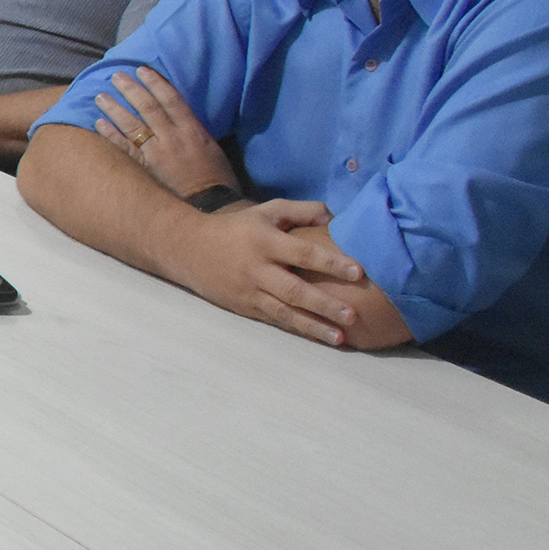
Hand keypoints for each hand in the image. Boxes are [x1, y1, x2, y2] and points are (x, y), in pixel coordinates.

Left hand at [94, 66, 232, 198]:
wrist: (211, 205)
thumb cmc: (215, 177)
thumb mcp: (210, 146)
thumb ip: (191, 130)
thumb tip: (176, 117)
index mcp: (193, 129)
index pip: (172, 99)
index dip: (156, 82)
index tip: (142, 69)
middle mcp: (173, 137)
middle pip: (148, 107)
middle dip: (131, 90)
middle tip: (116, 76)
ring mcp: (157, 153)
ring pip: (132, 125)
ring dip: (115, 109)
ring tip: (100, 96)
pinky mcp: (146, 169)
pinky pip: (124, 148)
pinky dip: (111, 135)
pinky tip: (98, 123)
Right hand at [171, 197, 373, 348]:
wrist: (190, 249)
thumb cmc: (237, 228)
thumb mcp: (266, 211)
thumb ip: (302, 211)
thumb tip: (336, 219)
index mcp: (265, 241)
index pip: (302, 253)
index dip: (330, 263)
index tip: (358, 271)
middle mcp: (257, 269)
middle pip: (294, 290)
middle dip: (324, 304)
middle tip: (353, 315)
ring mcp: (249, 291)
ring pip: (285, 312)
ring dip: (313, 325)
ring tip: (340, 337)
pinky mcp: (244, 307)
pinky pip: (275, 320)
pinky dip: (297, 329)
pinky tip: (318, 337)